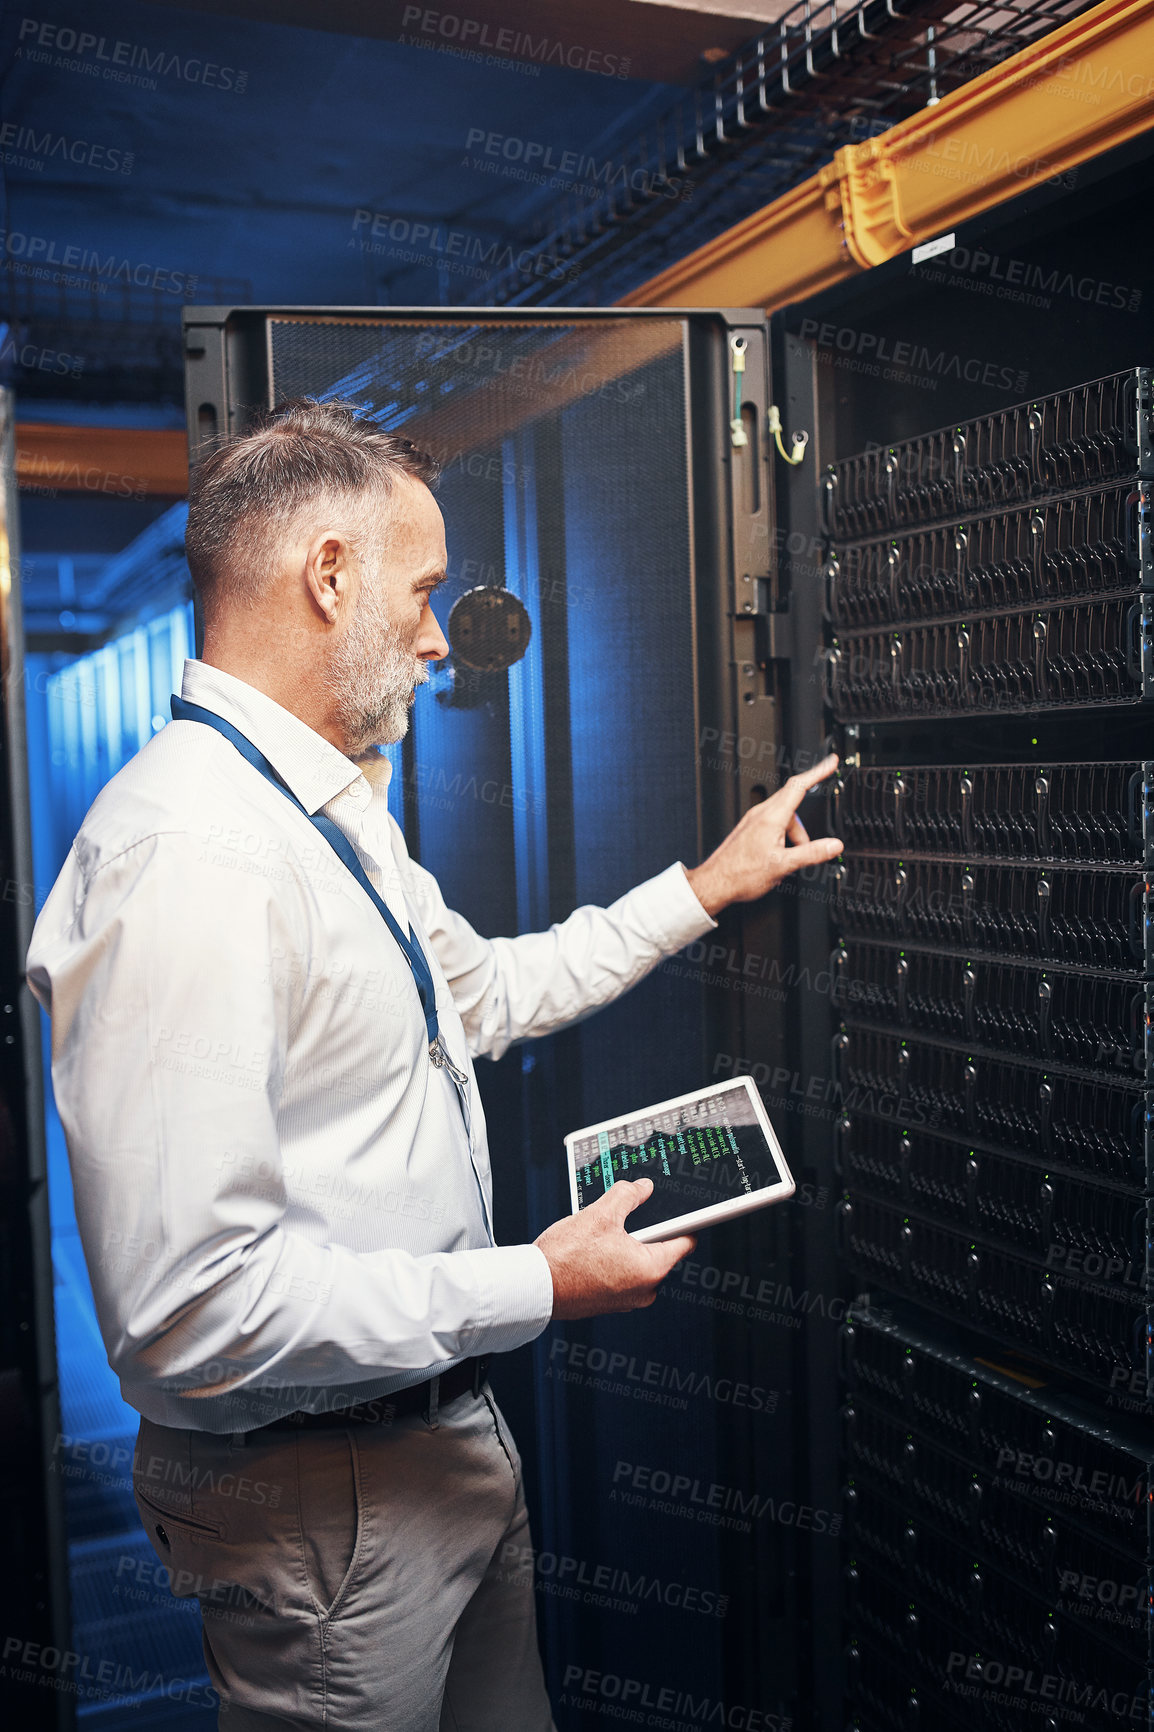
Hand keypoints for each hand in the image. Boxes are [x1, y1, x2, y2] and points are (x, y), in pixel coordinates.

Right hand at [535, 1179, 694, 1320]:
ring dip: (625, 1247)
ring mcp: (626, 1300)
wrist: (536, 1287)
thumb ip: (628, 1195)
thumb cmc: (566, 1257)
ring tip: (601, 1235)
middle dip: (645, 1232)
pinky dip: (612, 1262)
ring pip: (637, 1263)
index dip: (684, 1221)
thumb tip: (643, 1187)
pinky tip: (592, 1251)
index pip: (684, 1242)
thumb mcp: (600, 1214)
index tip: (681, 1210)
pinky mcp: (608, 1303)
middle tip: (622, 1218)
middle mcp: (644, 1290)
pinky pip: (621, 1276)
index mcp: (651, 1269)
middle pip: (658, 1251)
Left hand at [683, 753, 842, 916]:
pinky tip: (776, 857)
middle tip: (806, 848)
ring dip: (793, 837)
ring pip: (785, 819)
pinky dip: (782, 839)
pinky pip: (774, 826)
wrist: (716, 883)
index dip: (818, 772)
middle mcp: (761, 814)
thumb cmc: (741, 874)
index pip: (799, 786)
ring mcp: (754, 820)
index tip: (830, 762)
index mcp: (771, 817)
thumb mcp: (783, 865)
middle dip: (804, 828)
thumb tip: (834, 845)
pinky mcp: (750, 829)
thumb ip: (811, 853)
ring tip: (786, 860)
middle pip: (794, 807)